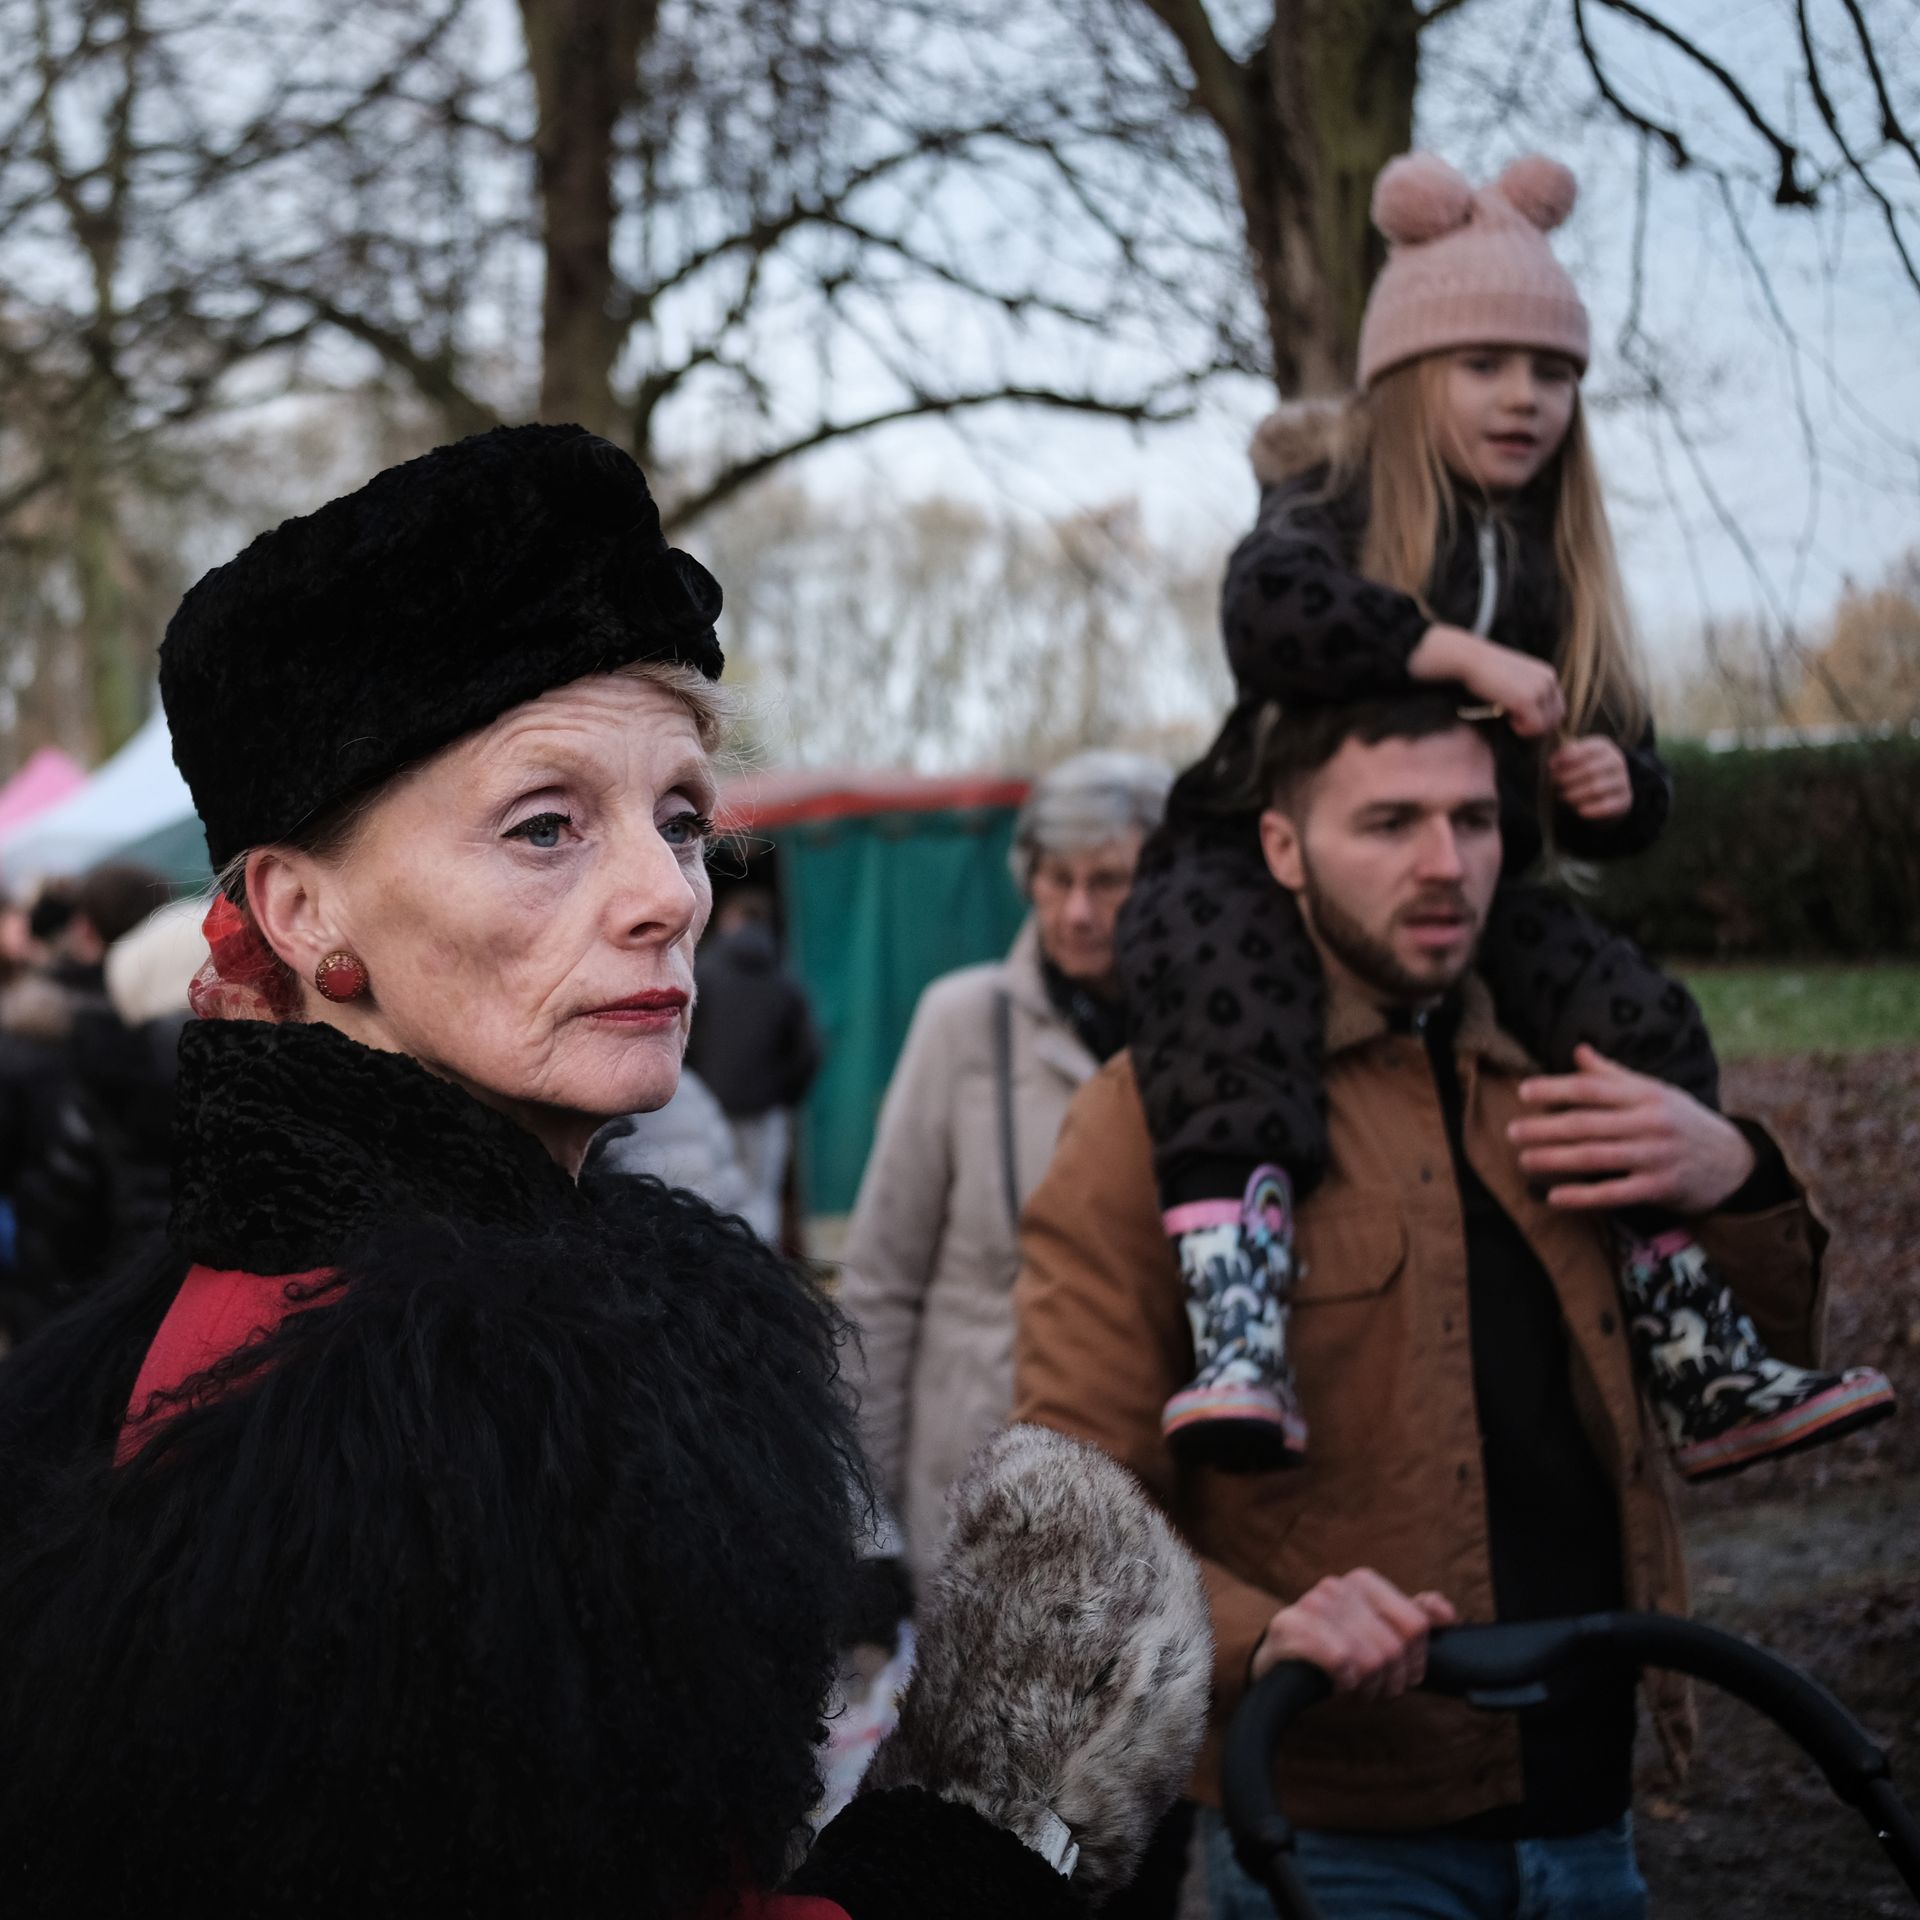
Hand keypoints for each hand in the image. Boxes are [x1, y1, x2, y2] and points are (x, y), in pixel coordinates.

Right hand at [1250, 1568, 1456, 1700]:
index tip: (1401, 1672)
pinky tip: (1336, 1683)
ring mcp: (1311, 1605)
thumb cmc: (1335, 1647)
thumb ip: (1413, 1617)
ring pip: (1370, 1659)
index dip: (1415, 1661)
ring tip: (1354, 1688)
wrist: (1280, 1660)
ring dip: (1366, 1688)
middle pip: (1394, 1648)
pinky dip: (1345, 1683)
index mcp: (1363, 1581)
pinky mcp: (1288, 1628)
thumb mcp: (1376, 1630)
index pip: (1417, 1625)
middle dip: (1389, 1682)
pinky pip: (1341, 1662)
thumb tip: (1446, 1614)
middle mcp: (1337, 1586)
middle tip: (1374, 1689)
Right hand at [1408, 625, 1565, 737]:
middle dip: (1537, 725)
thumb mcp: (1513, 679)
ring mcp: (1540, 689)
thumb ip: (1527, 691)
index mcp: (1547, 674)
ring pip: (1546, 725)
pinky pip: (1534, 727)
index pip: (1557, 707)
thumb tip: (1530, 716)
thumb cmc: (1484, 672)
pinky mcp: (1527, 699)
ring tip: (1509, 718)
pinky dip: (1522, 729)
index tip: (1519, 718)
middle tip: (1514, 721)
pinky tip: (1506, 717)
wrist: (1470, 660)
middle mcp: (1548, 680)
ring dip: (1528, 728)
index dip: (1541, 718)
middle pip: (1556, 718)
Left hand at [1509, 1043, 1755, 1213]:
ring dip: (1556, 1159)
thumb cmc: (1682, 1121)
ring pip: (1596, 1157)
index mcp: (1645, 1094)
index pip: (1593, 1089)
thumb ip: (1613, 1075)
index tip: (1523, 1092)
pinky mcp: (1660, 1188)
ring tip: (1525, 1159)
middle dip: (1546, 1127)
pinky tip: (1555, 1197)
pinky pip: (1615, 1192)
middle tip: (1511, 1131)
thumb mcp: (1654, 1092)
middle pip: (1588, 1124)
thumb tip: (1578, 1050)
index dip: (1556, 1088)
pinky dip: (1583, 1196)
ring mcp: (1655, 1156)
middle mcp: (1650, 1122)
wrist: (1734, 1162)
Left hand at [1549, 737, 1632, 819]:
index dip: (1567, 758)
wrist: (1609, 790)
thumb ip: (1564, 757)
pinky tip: (1580, 810)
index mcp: (1603, 747)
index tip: (1551, 766)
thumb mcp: (1575, 758)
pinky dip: (1591, 809)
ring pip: (1596, 789)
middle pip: (1589, 770)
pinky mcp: (1624, 799)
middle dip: (1567, 778)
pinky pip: (1607, 806)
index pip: (1587, 749)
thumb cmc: (1583, 771)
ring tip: (1564, 796)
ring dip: (1575, 795)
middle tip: (1555, 784)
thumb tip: (1553, 763)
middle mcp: (1616, 761)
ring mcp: (1622, 780)